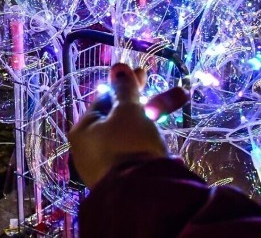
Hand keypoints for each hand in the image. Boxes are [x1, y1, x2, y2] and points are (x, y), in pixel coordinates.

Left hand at [68, 64, 188, 188]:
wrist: (141, 195)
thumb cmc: (129, 144)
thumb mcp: (129, 111)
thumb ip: (125, 89)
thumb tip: (118, 65)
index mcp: (82, 129)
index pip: (104, 99)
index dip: (126, 86)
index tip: (143, 73)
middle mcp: (89, 148)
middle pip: (120, 116)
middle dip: (146, 101)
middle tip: (166, 89)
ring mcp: (105, 165)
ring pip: (131, 133)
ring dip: (154, 117)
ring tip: (178, 104)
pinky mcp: (122, 177)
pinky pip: (135, 151)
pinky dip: (149, 140)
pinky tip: (165, 137)